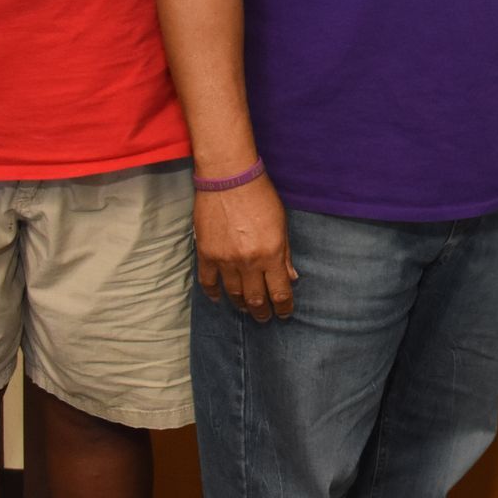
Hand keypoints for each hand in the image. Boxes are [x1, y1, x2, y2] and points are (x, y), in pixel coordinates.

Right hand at [193, 174, 298, 321]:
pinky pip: (208, 282)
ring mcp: (225, 260)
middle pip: (256, 298)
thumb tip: (292, 277)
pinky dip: (214, 294)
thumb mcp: (282, 224)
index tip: (284, 313)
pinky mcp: (206, 254)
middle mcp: (248, 262)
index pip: (279, 291)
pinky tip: (219, 298)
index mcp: (271, 254)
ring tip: (246, 308)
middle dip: (262, 311)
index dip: (283, 306)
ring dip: (241, 304)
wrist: (229, 179)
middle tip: (265, 317)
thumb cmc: (261, 197)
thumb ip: (285, 253)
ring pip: (233, 294)